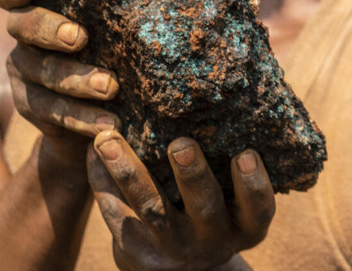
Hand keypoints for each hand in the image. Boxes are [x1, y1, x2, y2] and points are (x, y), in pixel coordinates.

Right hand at [0, 0, 121, 160]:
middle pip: (23, 27)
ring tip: (111, 87)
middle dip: (50, 31)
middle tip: (80, 38)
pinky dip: (84, 118)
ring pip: (46, 73)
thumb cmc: (106, 49)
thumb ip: (107, 11)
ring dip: (79, 80)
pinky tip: (108, 124)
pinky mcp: (31, 108)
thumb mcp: (105, 29)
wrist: (93, 112)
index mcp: (37, 9)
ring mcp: (24, 74)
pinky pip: (55, 112)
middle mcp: (23, 39)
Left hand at [87, 131, 274, 270]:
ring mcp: (171, 248)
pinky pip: (115, 212)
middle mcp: (210, 240)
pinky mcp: (135, 250)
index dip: (254, 185)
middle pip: (203, 208)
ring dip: (130, 171)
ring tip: (109, 140)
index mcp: (244, 227)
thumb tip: (227, 97)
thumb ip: (232, 165)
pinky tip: (93, 149)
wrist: (176, 268)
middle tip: (181, 144)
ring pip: (150, 209)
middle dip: (192, 175)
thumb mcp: (233, 202)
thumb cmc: (212, 212)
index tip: (246, 153)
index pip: (258, 210)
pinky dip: (102, 179)